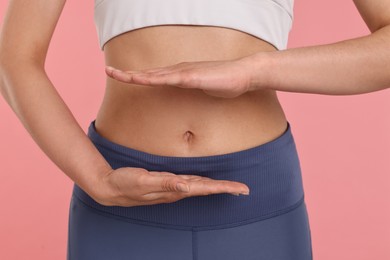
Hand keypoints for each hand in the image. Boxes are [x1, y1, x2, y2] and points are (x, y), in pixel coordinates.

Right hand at [93, 167, 249, 206]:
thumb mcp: (144, 181)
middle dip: (226, 188)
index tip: (242, 189)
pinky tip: (206, 182)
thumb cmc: (126, 183)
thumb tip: (186, 186)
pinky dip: (203, 183)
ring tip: (231, 186)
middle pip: (207, 188)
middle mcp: (177, 190)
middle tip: (244, 189)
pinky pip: (190, 183)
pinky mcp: (167, 183)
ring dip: (216, 186)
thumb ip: (165, 183)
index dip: (224, 188)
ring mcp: (172, 188)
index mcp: (175, 190)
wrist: (111, 189)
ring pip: (200, 186)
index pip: (205, 188)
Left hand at [105, 58, 252, 97]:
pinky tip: (141, 78)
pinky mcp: (191, 77)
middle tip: (108, 70)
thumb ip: (193, 89)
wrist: (242, 74)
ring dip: (134, 75)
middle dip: (127, 73)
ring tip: (115, 73)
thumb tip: (187, 93)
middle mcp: (178, 71)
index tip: (122, 76)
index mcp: (179, 75)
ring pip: (153, 74)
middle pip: (148, 73)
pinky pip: (168, 78)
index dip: (137, 76)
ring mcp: (183, 72)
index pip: (154, 76)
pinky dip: (152, 78)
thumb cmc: (225, 81)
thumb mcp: (204, 87)